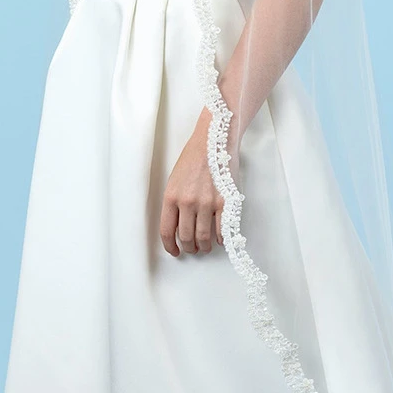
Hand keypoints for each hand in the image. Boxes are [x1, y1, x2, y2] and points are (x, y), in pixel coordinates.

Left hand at [159, 107, 236, 257]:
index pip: (167, 231)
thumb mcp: (175, 179)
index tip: (175, 251)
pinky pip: (222, 230)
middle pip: (186, 238)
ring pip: (204, 238)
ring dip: (204, 246)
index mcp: (171, 196)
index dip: (170, 246)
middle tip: (192, 248)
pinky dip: (220, 239)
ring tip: (205, 246)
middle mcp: (188, 202)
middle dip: (189, 248)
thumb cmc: (193, 157)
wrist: (213, 140)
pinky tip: (219, 238)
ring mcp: (207, 202)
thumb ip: (175, 203)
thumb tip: (178, 226)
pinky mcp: (225, 201)